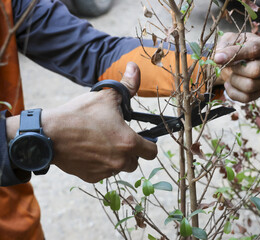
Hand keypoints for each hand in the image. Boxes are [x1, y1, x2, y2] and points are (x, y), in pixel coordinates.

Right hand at [42, 62, 156, 182]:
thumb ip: (127, 85)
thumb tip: (135, 67)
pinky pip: (103, 173)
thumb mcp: (106, 96)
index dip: (148, 144)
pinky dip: (100, 165)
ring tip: (101, 142)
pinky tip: (89, 151)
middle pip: (135, 161)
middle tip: (117, 137)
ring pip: (119, 167)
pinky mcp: (91, 177)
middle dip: (130, 151)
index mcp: (128, 142)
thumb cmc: (80, 115)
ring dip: (115, 158)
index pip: (151, 152)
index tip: (141, 138)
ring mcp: (105, 171)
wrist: (49, 133)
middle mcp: (120, 161)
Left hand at [214, 32, 259, 102]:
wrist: (234, 61)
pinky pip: (246, 98)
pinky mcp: (259, 93)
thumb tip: (218, 58)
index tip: (217, 58)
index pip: (254, 49)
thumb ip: (225, 47)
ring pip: (250, 86)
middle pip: (256, 70)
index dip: (234, 54)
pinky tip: (229, 83)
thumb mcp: (230, 41)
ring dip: (233, 80)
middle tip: (229, 66)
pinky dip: (232, 92)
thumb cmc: (234, 47)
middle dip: (236, 69)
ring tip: (229, 74)